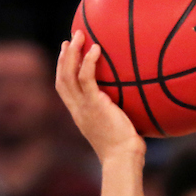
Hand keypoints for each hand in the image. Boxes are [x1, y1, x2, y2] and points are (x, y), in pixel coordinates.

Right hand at [56, 30, 145, 160]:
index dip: (63, 70)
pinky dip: (88, 61)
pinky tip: (96, 48)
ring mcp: (84, 108)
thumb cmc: (125, 151)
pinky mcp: (94, 105)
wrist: (123, 160)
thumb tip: (133, 105)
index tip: (67, 54)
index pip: (64, 90)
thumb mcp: (117, 130)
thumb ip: (117, 115)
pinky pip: (86, 77)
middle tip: (70, 39)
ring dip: (72, 52)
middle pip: (62, 78)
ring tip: (79, 34)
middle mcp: (78, 111)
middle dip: (64, 57)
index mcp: (80, 116)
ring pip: (69, 74)